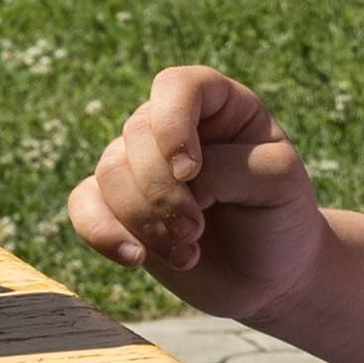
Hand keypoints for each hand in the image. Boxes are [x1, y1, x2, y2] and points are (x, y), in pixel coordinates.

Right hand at [68, 66, 331, 320]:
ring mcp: (141, 165)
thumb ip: (226, 167)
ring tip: (187, 251)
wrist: (271, 275)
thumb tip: (171, 178)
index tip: (191, 172)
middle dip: (162, 192)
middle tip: (196, 231)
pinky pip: (83, 204)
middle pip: (137, 135)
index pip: (176, 87)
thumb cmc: (280, 217)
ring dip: (144, 220)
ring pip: (110, 173)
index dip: (172, 125)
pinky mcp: (117, 206)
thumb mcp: (276, 182)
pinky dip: (102, 232)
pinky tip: (135, 259)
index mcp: (219, 106)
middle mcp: (173, 128)